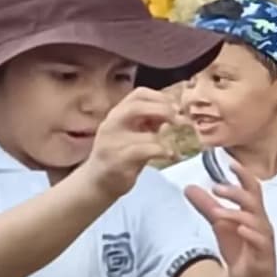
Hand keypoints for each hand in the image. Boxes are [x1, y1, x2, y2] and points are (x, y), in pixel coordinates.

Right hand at [83, 91, 197, 191]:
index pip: (138, 94)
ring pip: (146, 135)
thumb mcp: (136, 133)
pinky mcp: (116, 162)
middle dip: (163, 110)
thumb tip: (175, 112)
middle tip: (179, 121)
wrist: (97, 182)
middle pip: (136, 106)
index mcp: (117, 114)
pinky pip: (145, 152)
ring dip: (166, 140)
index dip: (160, 97)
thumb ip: (150, 122)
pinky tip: (170, 156)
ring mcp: (112, 143)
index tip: (176, 107)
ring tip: (174, 147)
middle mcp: (111, 125)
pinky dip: (162, 152)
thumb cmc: (121, 155)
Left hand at [185, 158, 274, 276]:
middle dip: (237, 193)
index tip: (231, 163)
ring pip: (256, 221)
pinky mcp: (264, 256)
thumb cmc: (241, 249)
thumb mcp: (220, 224)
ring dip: (237, 214)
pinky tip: (240, 230)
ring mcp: (264, 239)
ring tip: (218, 212)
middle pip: (254, 202)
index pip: (252, 189)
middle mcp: (261, 223)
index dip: (243, 175)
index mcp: (252, 213)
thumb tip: (189, 187)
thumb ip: (207, 206)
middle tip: (216, 189)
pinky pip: (261, 243)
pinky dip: (251, 234)